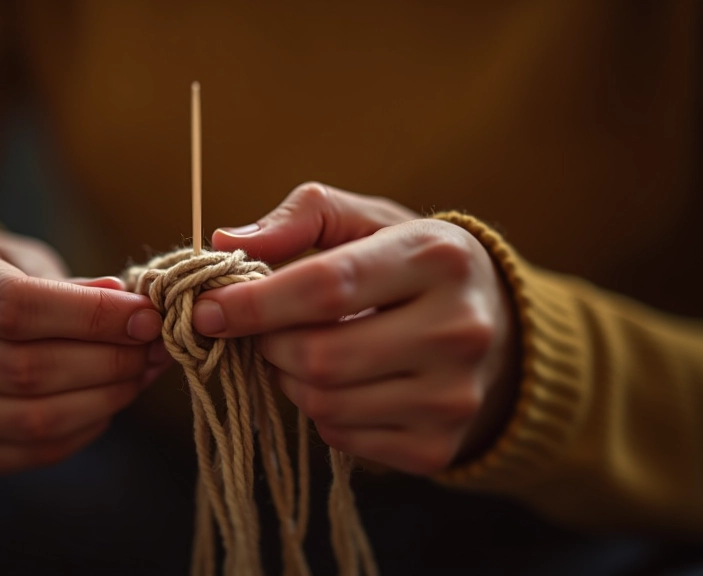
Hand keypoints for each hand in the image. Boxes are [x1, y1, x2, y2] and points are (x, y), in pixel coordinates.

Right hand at [0, 226, 172, 477]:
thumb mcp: (20, 257)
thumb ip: (70, 284)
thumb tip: (131, 310)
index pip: (15, 306)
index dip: (91, 316)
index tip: (145, 317)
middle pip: (26, 368)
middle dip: (108, 360)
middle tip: (154, 348)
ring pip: (32, 419)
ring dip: (105, 399)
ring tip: (140, 375)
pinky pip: (29, 452)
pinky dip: (82, 430)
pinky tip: (106, 404)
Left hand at [193, 183, 517, 473]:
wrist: (496, 328)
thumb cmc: (411, 264)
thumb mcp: (368, 219)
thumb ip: (300, 215)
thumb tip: (226, 244)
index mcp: (436, 257)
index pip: (326, 286)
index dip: (255, 303)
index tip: (206, 309)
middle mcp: (458, 329)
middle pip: (319, 356)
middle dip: (268, 345)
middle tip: (262, 332)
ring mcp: (453, 396)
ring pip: (324, 403)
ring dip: (289, 380)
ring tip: (301, 352)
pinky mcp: (438, 447)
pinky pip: (342, 439)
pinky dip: (320, 413)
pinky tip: (340, 384)